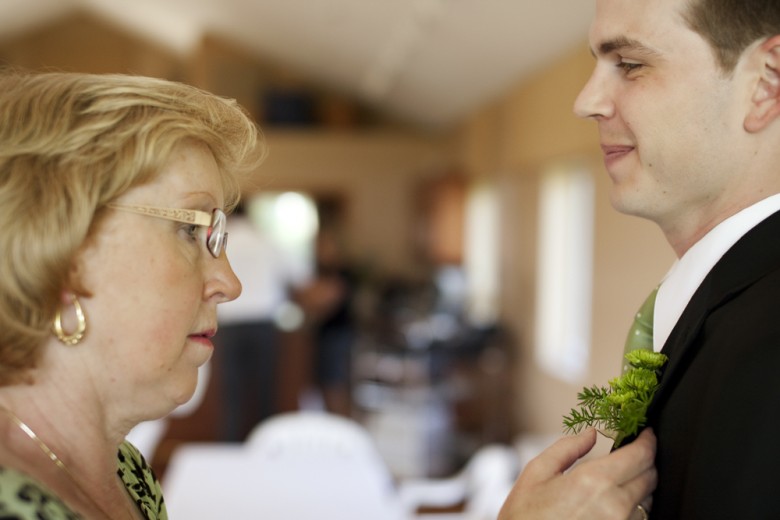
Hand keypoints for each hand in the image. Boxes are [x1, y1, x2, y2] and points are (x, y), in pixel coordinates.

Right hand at [498, 428, 656, 519]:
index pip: (640, 456)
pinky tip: (611, 506)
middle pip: (650, 477)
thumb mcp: (537, 473)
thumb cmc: (525, 517)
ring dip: (638, 487)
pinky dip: (632, 509)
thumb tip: (591, 434)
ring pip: (648, 501)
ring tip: (616, 483)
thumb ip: (567, 448)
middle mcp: (615, 506)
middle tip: (631, 455)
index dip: (647, 441)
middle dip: (644, 462)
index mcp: (593, 481)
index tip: (646, 434)